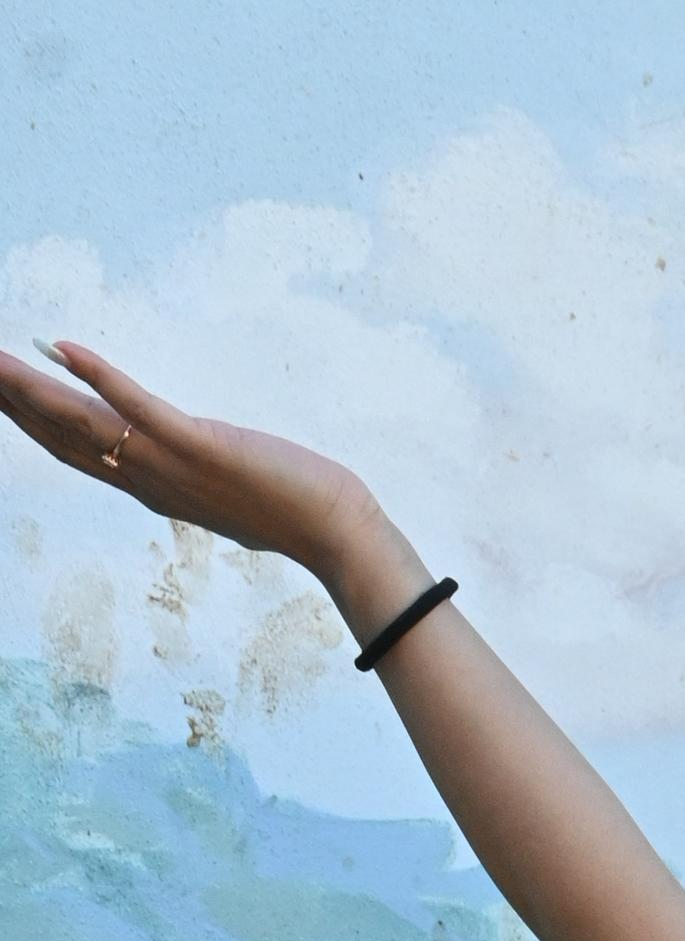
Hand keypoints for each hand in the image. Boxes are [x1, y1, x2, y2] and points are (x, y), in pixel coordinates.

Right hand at [0, 337, 376, 592]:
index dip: (29, 421)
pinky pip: (139, 407)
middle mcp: (149, 480)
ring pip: (84, 422)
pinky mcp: (200, 447)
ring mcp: (171, 465)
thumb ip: (193, 472)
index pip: (74, 451)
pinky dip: (99, 376)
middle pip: (62, 437)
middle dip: (12, 402)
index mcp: (152, 487)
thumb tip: (185, 455)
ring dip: (32, 387)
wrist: (335, 534)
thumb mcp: (225, 489)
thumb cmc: (292, 509)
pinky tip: (62, 346)